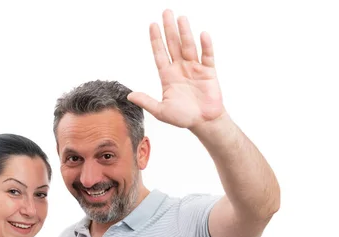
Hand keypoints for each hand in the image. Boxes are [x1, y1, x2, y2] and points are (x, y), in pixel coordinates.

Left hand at [128, 10, 225, 129]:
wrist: (204, 122)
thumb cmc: (183, 117)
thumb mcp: (161, 111)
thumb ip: (146, 101)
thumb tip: (130, 95)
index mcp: (167, 76)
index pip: (160, 53)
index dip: (156, 40)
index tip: (152, 24)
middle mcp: (180, 68)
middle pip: (173, 45)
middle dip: (169, 29)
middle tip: (166, 12)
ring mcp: (194, 68)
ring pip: (188, 46)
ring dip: (185, 32)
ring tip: (180, 18)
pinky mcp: (208, 72)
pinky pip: (207, 56)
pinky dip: (206, 46)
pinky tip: (202, 34)